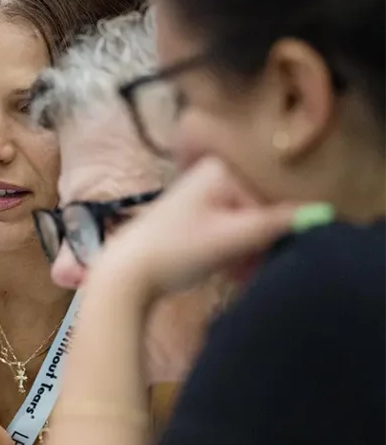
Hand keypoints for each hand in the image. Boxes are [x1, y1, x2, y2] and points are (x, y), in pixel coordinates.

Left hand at [95, 157, 305, 297]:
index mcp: (219, 170)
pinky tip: (214, 269)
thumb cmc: (176, 251)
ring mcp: (193, 195)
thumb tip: (319, 212)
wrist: (124, 273)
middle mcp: (206, 175)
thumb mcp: (232, 238)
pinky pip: (218, 233)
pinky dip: (222, 253)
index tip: (258, 264)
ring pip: (236, 227)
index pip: (266, 205)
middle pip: (251, 215)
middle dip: (252, 247)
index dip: (266, 238)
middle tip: (243, 273)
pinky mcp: (183, 218)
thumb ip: (275, 224)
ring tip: (228, 274)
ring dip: (239, 253)